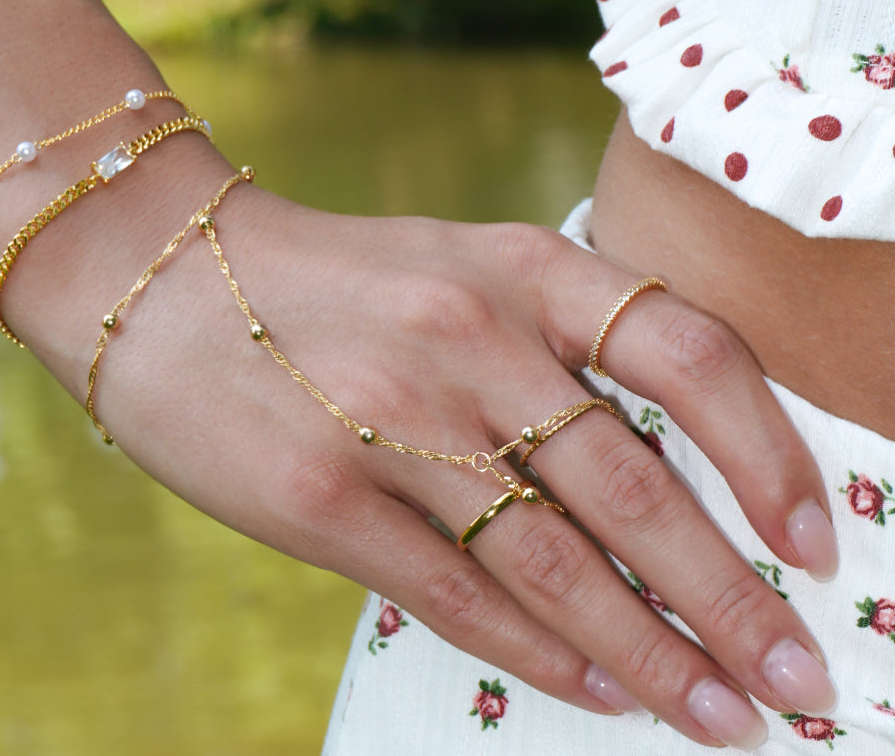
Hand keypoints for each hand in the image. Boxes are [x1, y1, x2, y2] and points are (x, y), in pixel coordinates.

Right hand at [14, 169, 837, 750]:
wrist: (162, 275)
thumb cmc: (328, 282)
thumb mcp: (455, 269)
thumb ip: (550, 350)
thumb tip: (660, 478)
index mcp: (517, 264)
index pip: (689, 352)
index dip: (769, 454)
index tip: (811, 542)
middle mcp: (468, 338)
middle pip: (637, 490)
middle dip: (734, 600)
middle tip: (800, 678)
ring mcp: (391, 421)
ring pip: (558, 566)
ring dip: (655, 656)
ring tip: (721, 714)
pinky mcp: (321, 501)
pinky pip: (461, 599)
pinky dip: (545, 657)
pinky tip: (599, 691)